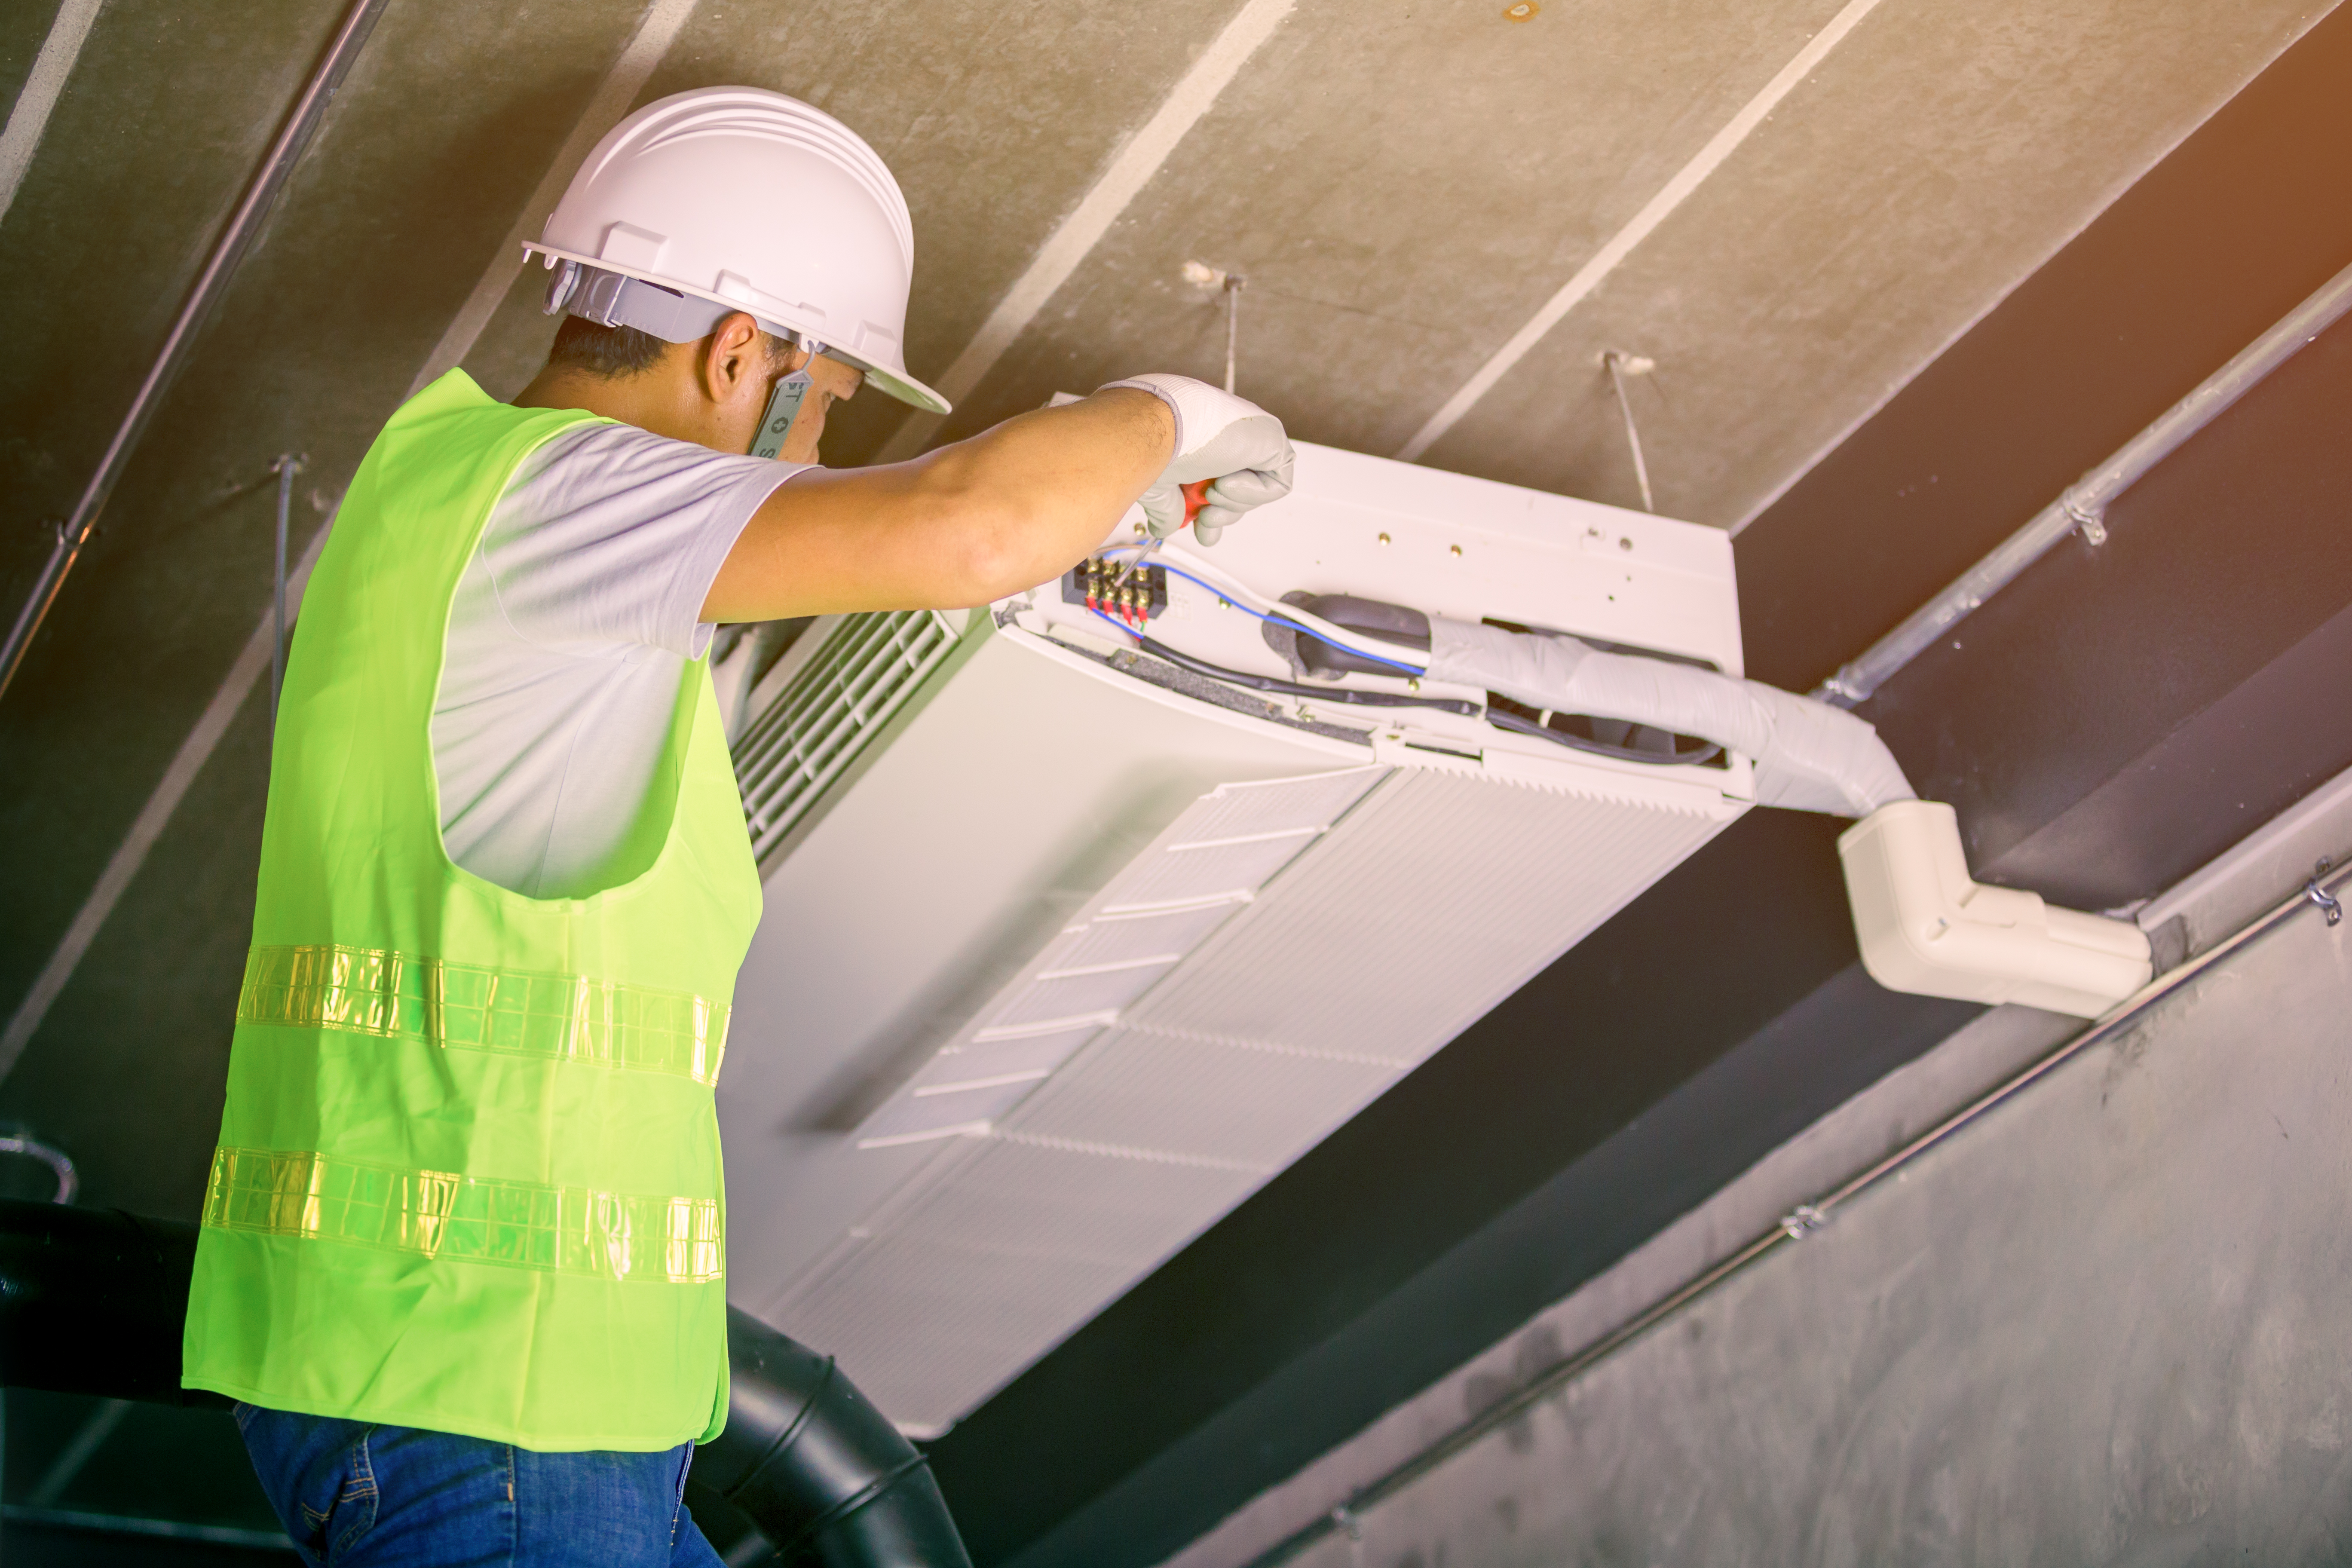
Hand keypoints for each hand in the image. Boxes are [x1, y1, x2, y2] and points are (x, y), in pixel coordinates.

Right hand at [1097, 374, 1293, 543]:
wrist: (1155, 430)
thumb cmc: (1150, 447)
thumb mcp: (1157, 486)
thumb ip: (1168, 506)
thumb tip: (1164, 526)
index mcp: (1203, 438)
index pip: (1218, 478)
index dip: (1211, 510)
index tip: (1199, 527)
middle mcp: (1227, 433)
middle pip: (1239, 487)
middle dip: (1223, 513)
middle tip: (1206, 518)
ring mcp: (1251, 434)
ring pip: (1257, 488)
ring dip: (1233, 502)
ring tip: (1212, 491)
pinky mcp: (1272, 439)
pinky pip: (1277, 483)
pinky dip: (1252, 493)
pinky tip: (1226, 483)